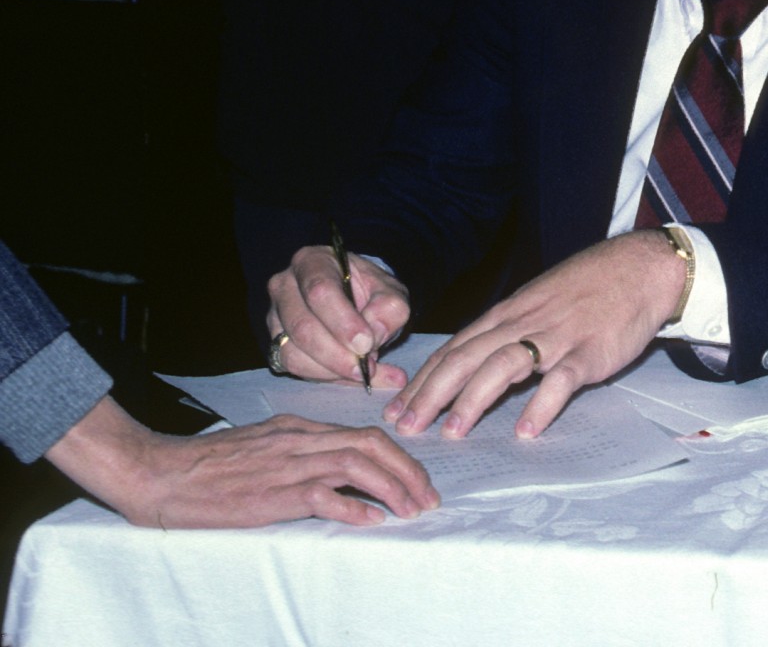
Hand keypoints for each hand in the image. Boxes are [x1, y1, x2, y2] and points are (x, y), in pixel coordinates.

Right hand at [45, 397, 437, 527]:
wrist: (158, 473)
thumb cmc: (205, 465)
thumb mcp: (260, 445)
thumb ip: (297, 451)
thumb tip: (337, 471)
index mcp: (297, 428)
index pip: (362, 435)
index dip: (398, 457)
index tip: (416, 480)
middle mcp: (298, 441)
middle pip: (371, 445)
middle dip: (408, 471)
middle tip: (428, 498)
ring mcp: (285, 466)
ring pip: (357, 465)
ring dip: (392, 489)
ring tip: (411, 511)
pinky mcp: (269, 494)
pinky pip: (322, 496)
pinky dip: (353, 507)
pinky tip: (371, 520)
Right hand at [265, 245, 411, 390]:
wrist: (356, 301)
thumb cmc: (370, 292)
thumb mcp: (390, 293)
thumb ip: (389, 309)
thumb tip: (372, 337)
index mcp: (312, 261)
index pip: (320, 291)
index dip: (342, 321)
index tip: (366, 344)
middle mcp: (285, 285)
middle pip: (302, 326)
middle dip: (336, 354)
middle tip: (365, 368)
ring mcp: (274, 315)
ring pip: (292, 352)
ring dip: (330, 370)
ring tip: (362, 372)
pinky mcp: (273, 342)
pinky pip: (291, 367)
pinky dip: (323, 377)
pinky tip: (348, 376)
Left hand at [386, 230, 684, 440]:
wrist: (640, 268)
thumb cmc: (590, 286)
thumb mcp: (539, 300)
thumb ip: (509, 330)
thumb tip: (476, 361)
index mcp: (509, 313)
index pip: (455, 348)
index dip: (423, 379)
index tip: (397, 408)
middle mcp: (524, 323)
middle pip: (467, 357)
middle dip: (431, 393)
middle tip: (406, 427)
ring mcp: (557, 337)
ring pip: (504, 365)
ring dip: (473, 400)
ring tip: (453, 432)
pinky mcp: (589, 352)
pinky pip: (560, 380)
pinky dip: (541, 405)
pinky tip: (526, 430)